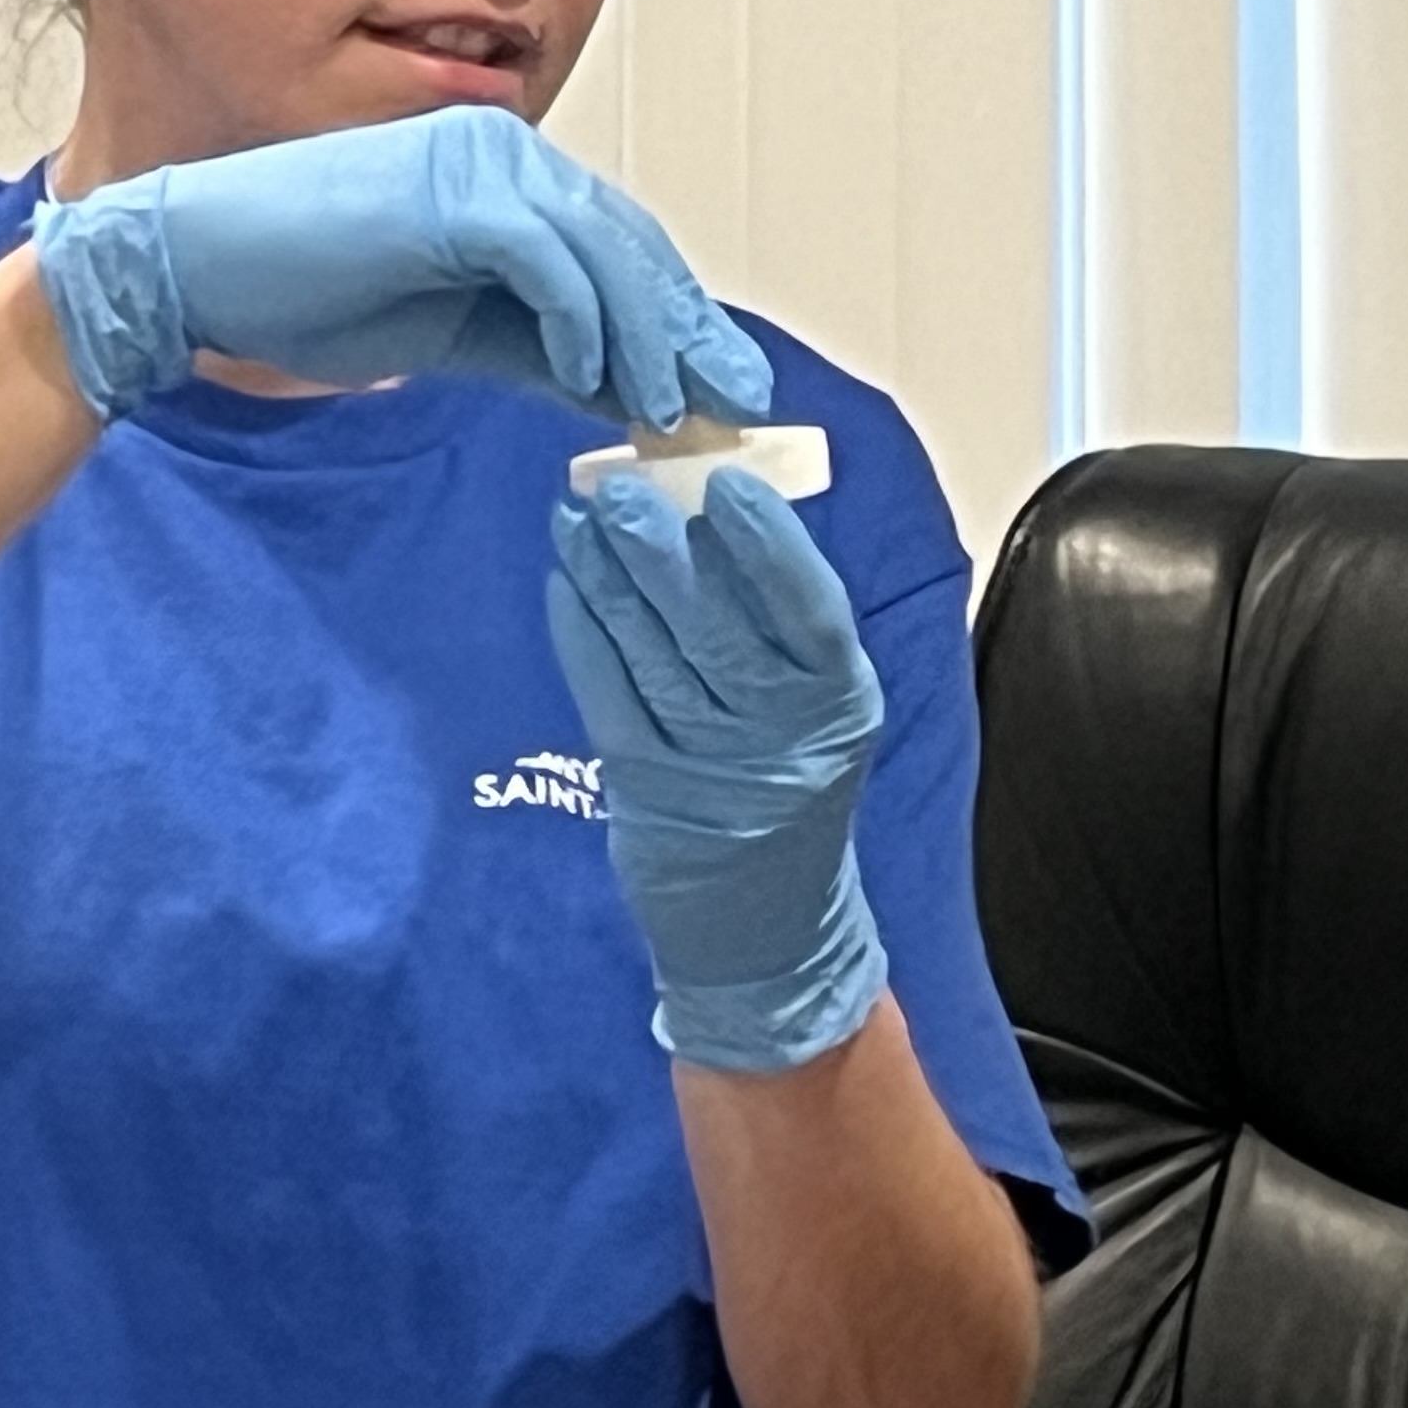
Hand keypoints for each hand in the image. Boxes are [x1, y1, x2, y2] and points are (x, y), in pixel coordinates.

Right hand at [31, 105, 773, 428]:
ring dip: (646, 332)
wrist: (196, 272)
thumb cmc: (304, 292)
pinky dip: (581, 319)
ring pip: (601, 246)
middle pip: (625, 240)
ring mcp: (477, 160)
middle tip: (734, 401)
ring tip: (672, 407)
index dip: (672, 314)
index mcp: (500, 176)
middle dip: (684, 327)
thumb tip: (622, 393)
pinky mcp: (452, 191)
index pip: (614, 243)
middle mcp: (500, 152)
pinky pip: (546, 257)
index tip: (719, 385)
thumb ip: (537, 352)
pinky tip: (593, 379)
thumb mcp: (450, 336)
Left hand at [544, 466, 887, 1073]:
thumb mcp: (821, 707)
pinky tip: (565, 584)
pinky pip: (606, 697)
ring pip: (651, 654)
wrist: (767, 924)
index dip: (768, 542)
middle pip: (714, 625)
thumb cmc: (793, 774)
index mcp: (842, 700)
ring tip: (575, 517)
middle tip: (615, 487)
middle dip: (658, 547)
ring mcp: (711, 766)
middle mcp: (781, 733)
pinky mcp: (646, 790)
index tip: (722, 482)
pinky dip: (582, 636)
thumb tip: (716, 505)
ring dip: (607, 578)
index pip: (810, 608)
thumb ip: (783, 623)